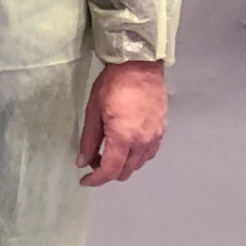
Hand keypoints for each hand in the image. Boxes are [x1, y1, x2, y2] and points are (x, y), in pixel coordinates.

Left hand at [77, 59, 166, 186]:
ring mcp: (155, 137)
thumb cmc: (112, 85)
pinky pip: (149, 153)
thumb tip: (82, 161)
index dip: (96, 180)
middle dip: (108, 172)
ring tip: (109, 151)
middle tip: (94, 159)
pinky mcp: (162, 130)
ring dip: (122, 164)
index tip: (85, 180)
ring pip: (138, 164)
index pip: (110, 171)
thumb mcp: (93, 111)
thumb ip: (89, 140)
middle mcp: (143, 142)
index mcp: (123, 138)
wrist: (139, 65)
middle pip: (126, 172)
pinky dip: (136, 156)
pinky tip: (126, 145)